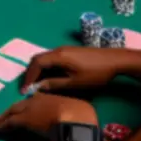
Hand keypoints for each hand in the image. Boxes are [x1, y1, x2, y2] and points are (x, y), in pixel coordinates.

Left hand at [0, 92, 97, 139]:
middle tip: (4, 114)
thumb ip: (77, 114)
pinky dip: (2, 126)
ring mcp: (31, 108)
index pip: (38, 99)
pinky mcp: (24, 120)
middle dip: (13, 109)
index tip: (27, 106)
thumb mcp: (83, 111)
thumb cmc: (84, 117)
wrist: (75, 120)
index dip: (32, 103)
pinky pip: (10, 123)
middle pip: (23, 103)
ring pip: (13, 111)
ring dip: (4, 117)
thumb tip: (81, 120)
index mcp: (55, 97)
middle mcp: (40, 100)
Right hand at [20, 45, 140, 94]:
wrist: (116, 61)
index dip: (28, 77)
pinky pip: (52, 58)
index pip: (36, 64)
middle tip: (28, 87)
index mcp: (58, 56)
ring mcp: (65, 49)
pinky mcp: (71, 52)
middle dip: (31, 73)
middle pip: (38, 59)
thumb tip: (39, 87)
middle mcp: (58, 50)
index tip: (24, 90)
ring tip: (37, 85)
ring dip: (39, 70)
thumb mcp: (75, 83)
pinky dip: (46, 68)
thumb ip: (55, 84)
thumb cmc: (96, 74)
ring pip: (45, 58)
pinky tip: (50, 78)